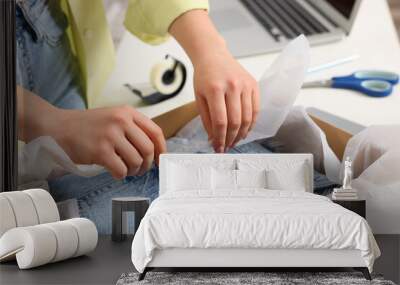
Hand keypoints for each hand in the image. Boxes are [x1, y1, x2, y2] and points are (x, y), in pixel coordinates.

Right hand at [51, 106, 165, 178]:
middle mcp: (121, 121)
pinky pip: (121, 170)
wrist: (58, 127)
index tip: (160, 160)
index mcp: (127, 113)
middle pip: (148, 149)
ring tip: (126, 170)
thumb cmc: (87, 126)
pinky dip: (121, 175)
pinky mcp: (100, 150)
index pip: (155, 132)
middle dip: (147, 164)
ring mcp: (110, 135)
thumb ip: (132, 128)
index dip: (162, 149)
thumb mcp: (113, 117)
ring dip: (133, 171)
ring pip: (136, 161)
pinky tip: (115, 172)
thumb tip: (152, 151)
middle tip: (140, 169)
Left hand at [169, 9, 259, 152]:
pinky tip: (244, 130)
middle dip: (231, 139)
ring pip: (248, 118)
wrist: (213, 55)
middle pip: (235, 121)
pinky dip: (251, 123)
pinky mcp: (254, 84)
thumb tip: (213, 140)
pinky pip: (256, 109)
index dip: (220, 138)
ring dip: (242, 134)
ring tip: (235, 141)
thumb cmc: (204, 76)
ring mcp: (245, 84)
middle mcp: (232, 86)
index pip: (220, 121)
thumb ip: (206, 120)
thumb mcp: (199, 98)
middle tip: (226, 147)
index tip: (218, 148)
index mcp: (215, 89)